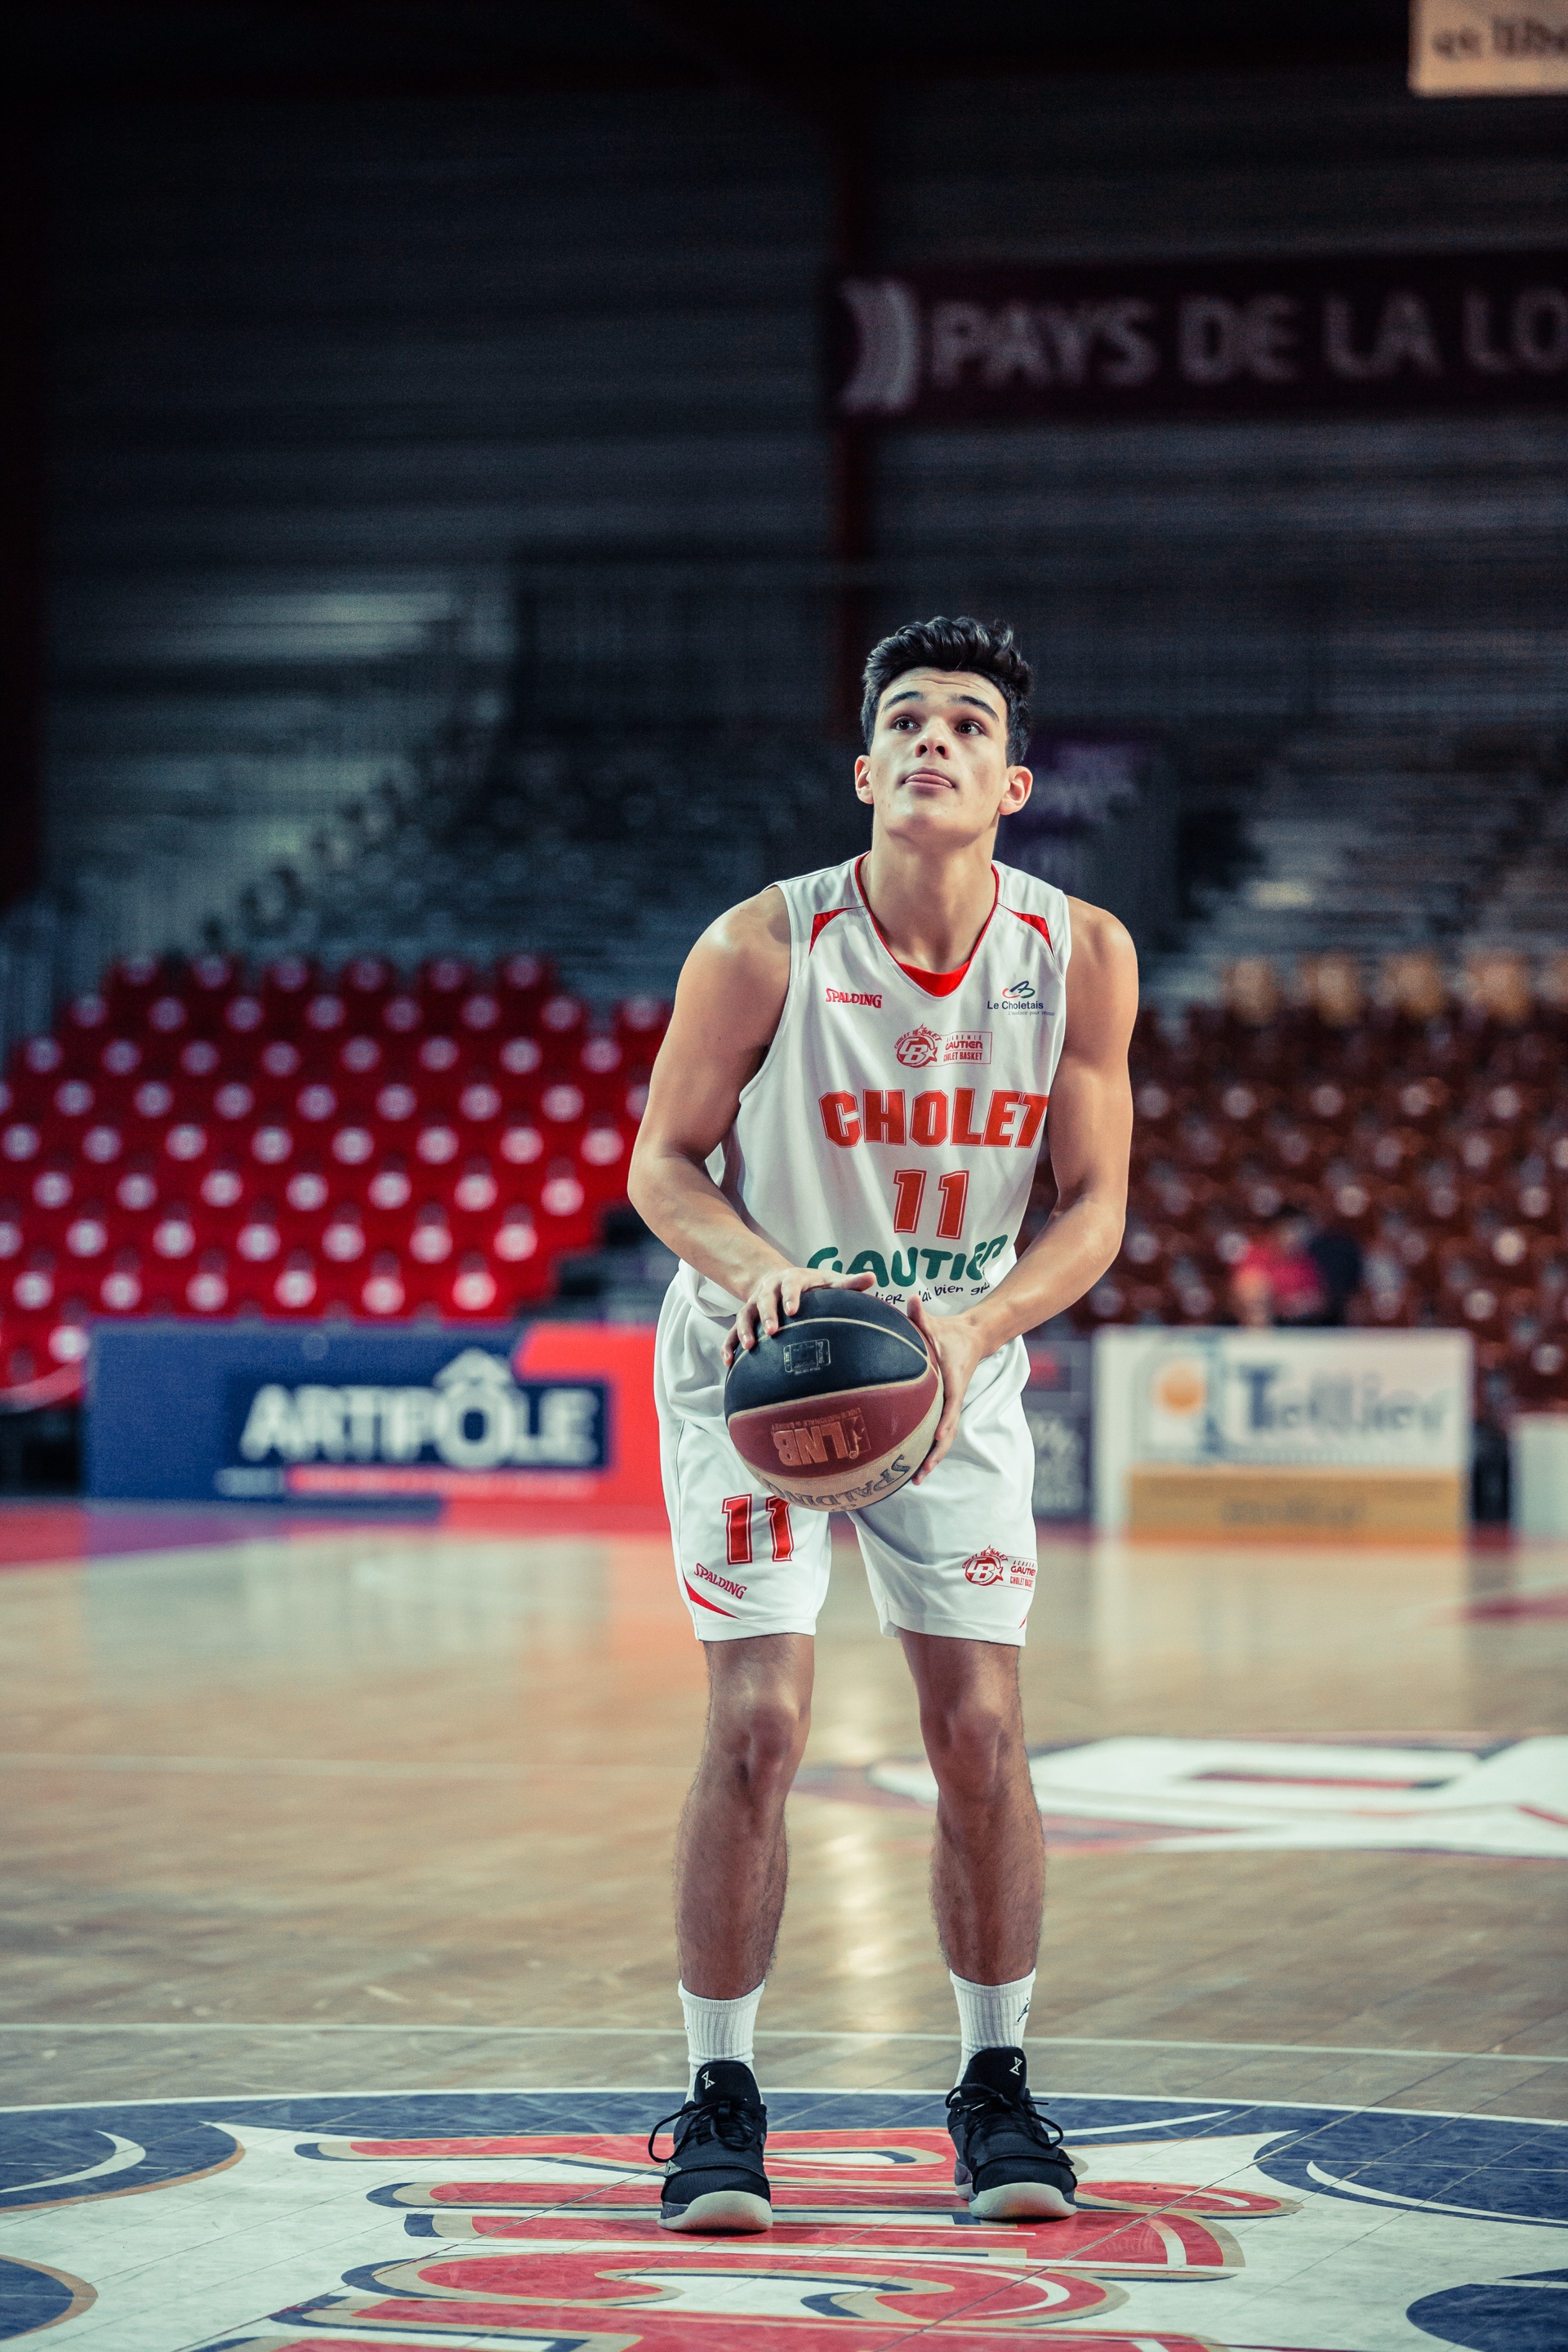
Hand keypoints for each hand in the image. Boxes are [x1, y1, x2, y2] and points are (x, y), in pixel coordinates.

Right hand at [723, 1265, 876, 1367]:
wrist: (778, 1279)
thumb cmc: (811, 1285)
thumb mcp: (828, 1280)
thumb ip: (849, 1283)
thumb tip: (872, 1278)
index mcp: (791, 1279)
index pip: (791, 1286)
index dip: (791, 1296)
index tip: (793, 1310)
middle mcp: (769, 1290)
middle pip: (764, 1300)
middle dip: (766, 1315)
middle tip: (771, 1332)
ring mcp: (754, 1304)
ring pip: (744, 1315)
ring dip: (743, 1330)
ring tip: (749, 1348)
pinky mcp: (745, 1318)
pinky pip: (732, 1331)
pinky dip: (728, 1345)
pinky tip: (728, 1362)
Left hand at [904, 1297, 990, 1485]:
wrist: (972, 1337)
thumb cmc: (951, 1332)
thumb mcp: (935, 1324)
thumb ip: (922, 1315)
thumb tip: (911, 1299)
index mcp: (952, 1384)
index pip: (950, 1410)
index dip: (943, 1427)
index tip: (934, 1442)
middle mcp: (952, 1400)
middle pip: (946, 1435)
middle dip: (934, 1457)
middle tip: (917, 1477)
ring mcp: (948, 1407)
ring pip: (941, 1439)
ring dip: (930, 1459)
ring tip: (913, 1481)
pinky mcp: (942, 1408)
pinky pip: (935, 1432)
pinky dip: (926, 1449)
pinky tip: (909, 1463)